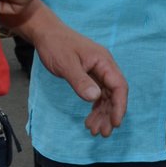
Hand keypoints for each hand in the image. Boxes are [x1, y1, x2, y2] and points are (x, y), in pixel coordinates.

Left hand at [27, 14, 128, 136]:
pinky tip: (90, 118)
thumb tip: (95, 98)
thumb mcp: (66, 64)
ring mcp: (98, 71)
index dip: (119, 105)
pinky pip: (97, 94)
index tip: (115, 122)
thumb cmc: (56, 45)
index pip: (119, 85)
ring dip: (102, 113)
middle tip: (103, 133)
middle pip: (114, 94)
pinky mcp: (90, 75)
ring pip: (106, 96)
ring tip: (94, 130)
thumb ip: (80, 81)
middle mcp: (104, 67)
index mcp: (104, 61)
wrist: (46, 33)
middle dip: (110, 114)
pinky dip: (95, 107)